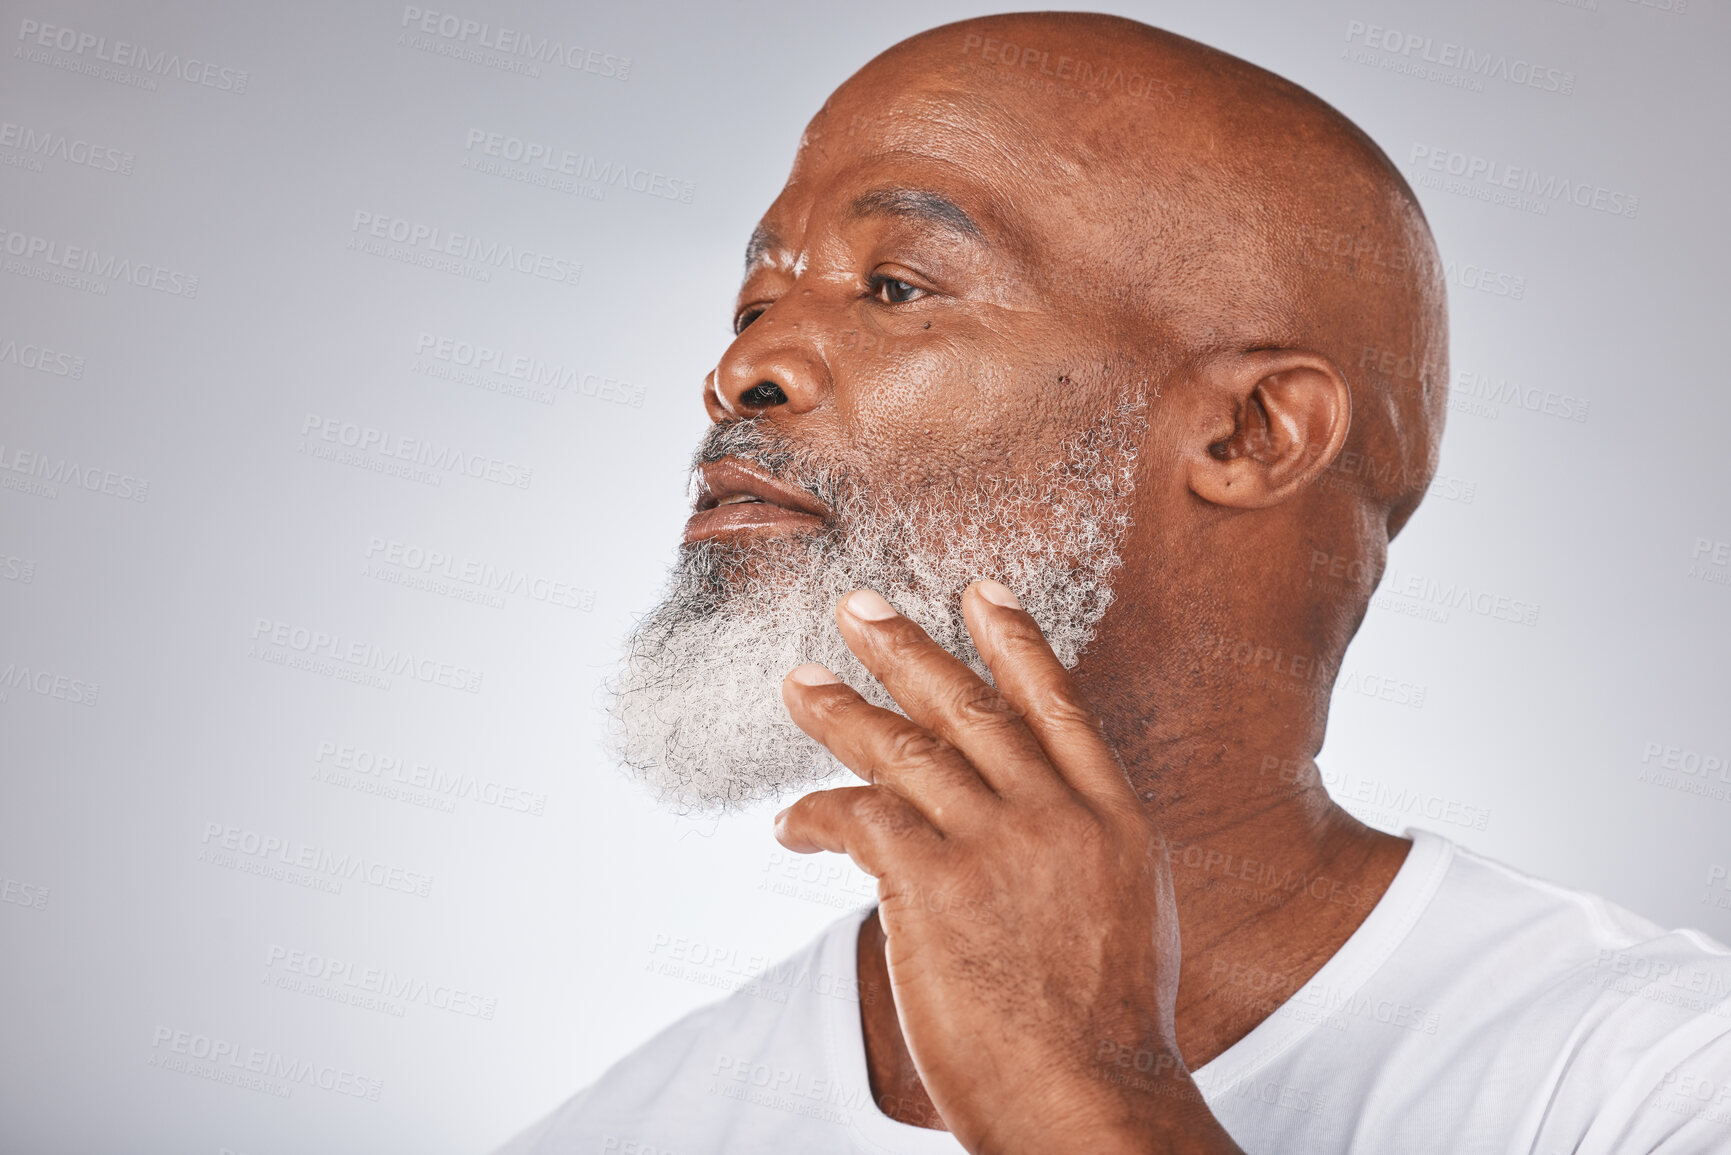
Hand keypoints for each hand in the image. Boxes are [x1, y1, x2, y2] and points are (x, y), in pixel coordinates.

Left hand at [775, 581, 1243, 1154]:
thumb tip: (1034, 818)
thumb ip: (1080, 848)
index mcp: (1114, 820)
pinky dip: (816, 814)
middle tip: (858, 607)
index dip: (1015, 642)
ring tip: (800, 684)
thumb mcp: (1127, 914)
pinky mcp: (935, 885)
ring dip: (842, 711)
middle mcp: (1058, 816)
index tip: (980, 591)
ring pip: (906, 750)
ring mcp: (998, 845)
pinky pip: (859, 820)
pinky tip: (790, 824)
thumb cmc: (1105, 1031)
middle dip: (907, 650)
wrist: (1089, 1102)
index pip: (1057, 706)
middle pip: (970, 709)